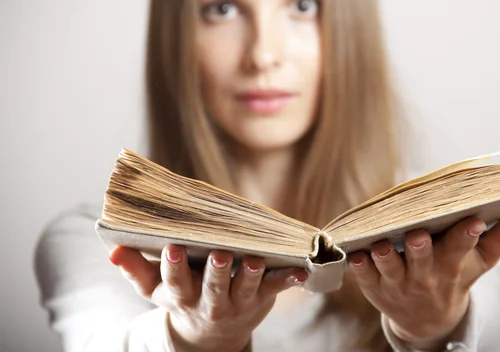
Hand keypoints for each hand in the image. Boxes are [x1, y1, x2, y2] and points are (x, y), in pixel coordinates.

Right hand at [109, 245, 306, 351]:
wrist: (210, 335)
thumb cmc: (182, 298)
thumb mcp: (155, 289)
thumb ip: (136, 268)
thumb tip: (113, 249)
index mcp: (183, 296)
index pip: (175, 282)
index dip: (174, 267)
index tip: (174, 248)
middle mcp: (210, 301)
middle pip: (213, 287)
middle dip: (215, 272)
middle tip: (218, 254)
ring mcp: (237, 301)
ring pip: (245, 289)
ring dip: (250, 275)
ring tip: (253, 259)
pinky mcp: (260, 298)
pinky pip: (274, 287)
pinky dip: (288, 279)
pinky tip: (300, 270)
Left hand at [348, 213, 499, 349]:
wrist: (427, 317)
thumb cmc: (454, 277)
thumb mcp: (480, 262)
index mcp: (452, 266)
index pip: (462, 249)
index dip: (467, 235)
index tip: (473, 220)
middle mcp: (425, 276)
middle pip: (423, 261)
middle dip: (421, 248)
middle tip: (418, 234)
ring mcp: (398, 283)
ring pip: (390, 270)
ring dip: (386, 258)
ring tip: (381, 245)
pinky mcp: (375, 287)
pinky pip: (365, 278)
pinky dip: (359, 267)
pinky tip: (354, 254)